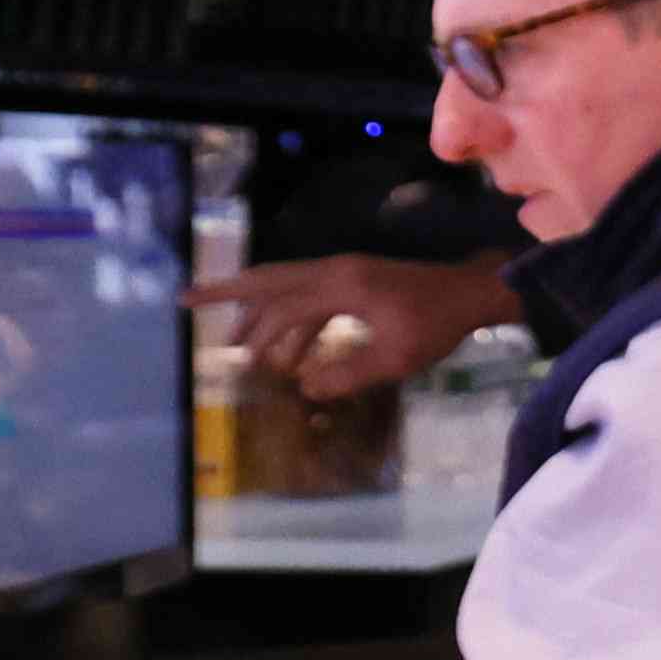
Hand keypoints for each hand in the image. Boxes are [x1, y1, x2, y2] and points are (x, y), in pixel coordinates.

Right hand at [192, 254, 509, 398]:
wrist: (472, 294)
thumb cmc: (437, 325)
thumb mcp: (395, 358)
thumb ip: (348, 374)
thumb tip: (305, 388)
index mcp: (339, 284)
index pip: (277, 300)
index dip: (244, 318)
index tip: (213, 329)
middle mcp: (334, 271)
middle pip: (269, 280)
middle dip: (228, 292)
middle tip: (187, 301)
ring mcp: (345, 272)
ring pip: (288, 290)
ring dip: (265, 318)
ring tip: (246, 351)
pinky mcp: (355, 280)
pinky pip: (310, 298)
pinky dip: (295, 322)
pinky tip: (293, 355)